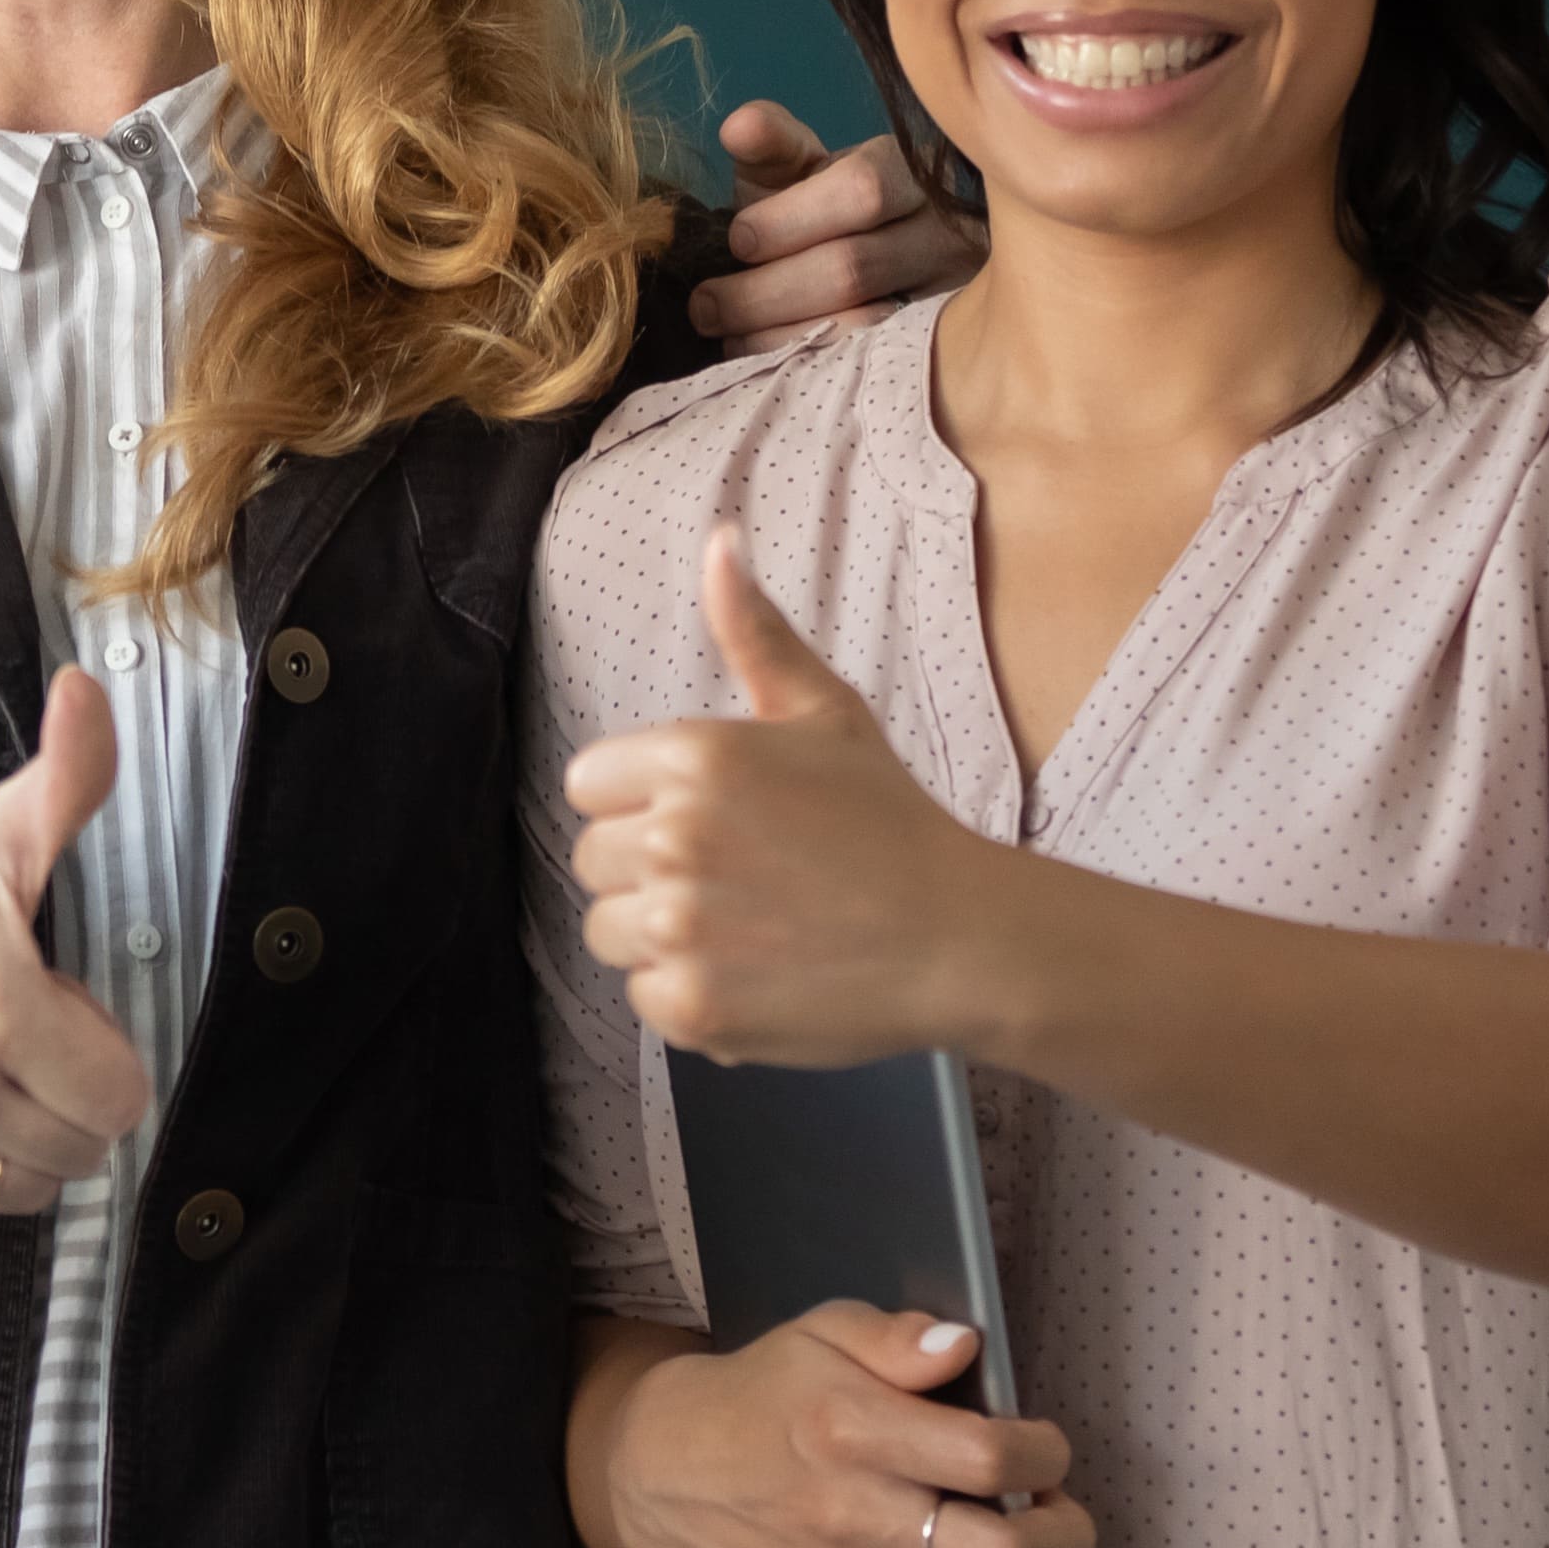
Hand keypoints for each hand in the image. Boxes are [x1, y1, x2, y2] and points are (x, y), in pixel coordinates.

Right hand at [0, 669, 150, 1238]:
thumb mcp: (0, 834)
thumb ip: (70, 775)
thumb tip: (89, 686)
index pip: (120, 1096)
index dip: (105, 1056)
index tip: (61, 1011)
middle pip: (81, 1148)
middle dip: (70, 1099)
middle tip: (23, 1042)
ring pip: (27, 1188)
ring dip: (24, 1141)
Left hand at [562, 524, 1015, 1064]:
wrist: (958, 937)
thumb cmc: (889, 822)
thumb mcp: (823, 711)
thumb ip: (754, 631)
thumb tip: (718, 543)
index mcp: (692, 756)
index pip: (590, 784)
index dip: (641, 804)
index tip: (706, 821)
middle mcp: (674, 838)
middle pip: (594, 859)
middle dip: (650, 869)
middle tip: (738, 876)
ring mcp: (679, 927)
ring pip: (609, 930)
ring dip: (662, 935)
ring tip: (745, 924)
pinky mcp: (692, 1004)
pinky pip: (642, 996)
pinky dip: (690, 994)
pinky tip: (754, 971)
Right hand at [599, 1309, 1093, 1547]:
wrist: (669, 1478)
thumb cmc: (764, 1397)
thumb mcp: (820, 1334)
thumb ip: (896, 1337)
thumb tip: (964, 1347)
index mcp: (853, 1433)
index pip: (985, 1456)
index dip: (1044, 1453)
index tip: (1045, 1447)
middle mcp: (857, 1519)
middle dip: (1065, 1538)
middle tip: (1064, 1514)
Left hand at [690, 101, 977, 342]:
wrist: (892, 256)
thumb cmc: (829, 206)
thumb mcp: (803, 166)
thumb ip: (771, 144)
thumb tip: (737, 128)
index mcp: (910, 172)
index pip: (861, 190)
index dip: (786, 220)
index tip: (736, 240)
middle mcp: (946, 234)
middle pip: (853, 268)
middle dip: (764, 292)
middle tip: (705, 305)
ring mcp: (950, 299)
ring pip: (860, 328)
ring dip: (777, 336)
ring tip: (728, 335)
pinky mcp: (936, 354)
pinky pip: (863, 372)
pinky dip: (805, 370)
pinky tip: (769, 365)